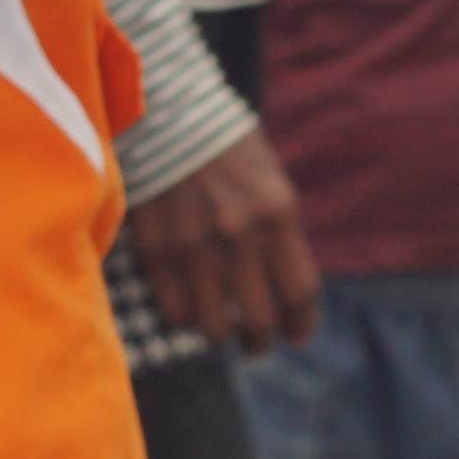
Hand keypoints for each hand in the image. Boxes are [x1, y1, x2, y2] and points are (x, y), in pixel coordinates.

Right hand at [125, 133, 321, 355]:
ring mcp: (195, 246)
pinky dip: (184, 317)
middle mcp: (239, 236)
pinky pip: (174, 311)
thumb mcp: (272, 184)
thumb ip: (280, 235)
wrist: (169, 115)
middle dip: (261, 341)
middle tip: (256, 343)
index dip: (301, 325)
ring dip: (220, 335)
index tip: (296, 336)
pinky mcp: (157, 251)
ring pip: (214, 328)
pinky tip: (187, 308)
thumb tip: (285, 290)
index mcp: (277, 215)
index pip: (299, 293)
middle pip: (260, 321)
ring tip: (219, 330)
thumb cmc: (228, 148)